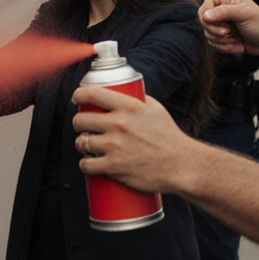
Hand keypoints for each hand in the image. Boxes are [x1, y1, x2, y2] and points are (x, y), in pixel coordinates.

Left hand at [71, 86, 196, 194]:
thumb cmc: (170, 138)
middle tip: (84, 127)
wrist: (181, 165)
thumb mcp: (156, 110)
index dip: (78, 95)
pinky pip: (86, 164)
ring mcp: (115, 146)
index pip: (92, 94)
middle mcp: (119, 124)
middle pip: (80, 120)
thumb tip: (123, 93)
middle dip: (78, 123)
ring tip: (87, 146)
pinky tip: (88, 163)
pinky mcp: (114, 166)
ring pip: (81, 142)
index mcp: (129, 107)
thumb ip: (138, 100)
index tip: (76, 98)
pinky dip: (85, 165)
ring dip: (81, 144)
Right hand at [199, 0, 258, 55]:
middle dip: (215, 30)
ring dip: (221, 41)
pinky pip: (214, 43)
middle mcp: (224, 11)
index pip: (208, 3)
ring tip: (235, 40)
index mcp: (229, 0)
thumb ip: (223, 12)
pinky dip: (224, 47)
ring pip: (208, 33)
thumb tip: (205, 15)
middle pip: (205, 20)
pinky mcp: (224, 37)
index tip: (216, 22)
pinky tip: (238, 46)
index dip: (207, 13)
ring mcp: (224, 24)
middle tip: (228, 33)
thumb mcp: (243, 14)